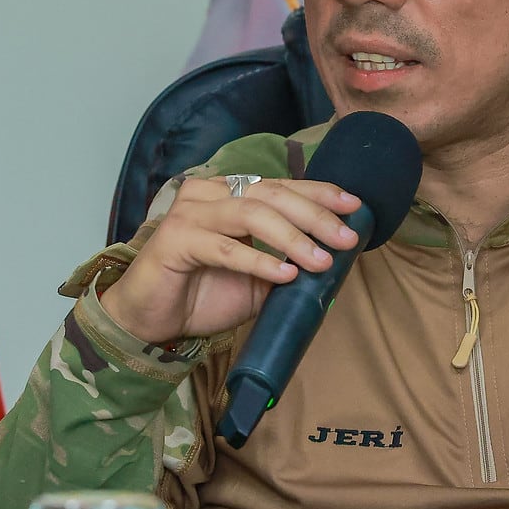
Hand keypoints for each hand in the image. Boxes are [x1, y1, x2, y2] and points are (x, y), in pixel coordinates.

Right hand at [98, 177, 361, 345]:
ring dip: (293, 238)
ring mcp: (190, 214)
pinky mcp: (175, 241)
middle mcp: (209, 194)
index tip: (354, 206)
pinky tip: (285, 275)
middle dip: (315, 216)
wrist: (154, 322)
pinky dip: (259, 262)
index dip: (319, 193)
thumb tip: (333, 260)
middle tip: (346, 238)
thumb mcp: (258, 280)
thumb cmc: (204, 295)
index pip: (282, 186)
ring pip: (252, 215)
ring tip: (322, 261)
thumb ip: (288, 264)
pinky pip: (226, 249)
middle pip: (272, 196)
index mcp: (230, 194)